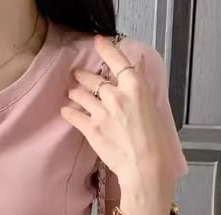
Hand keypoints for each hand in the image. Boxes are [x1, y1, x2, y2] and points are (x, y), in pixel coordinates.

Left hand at [60, 34, 175, 198]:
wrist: (144, 164)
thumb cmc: (155, 139)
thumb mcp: (153, 107)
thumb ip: (140, 89)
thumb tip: (136, 73)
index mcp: (135, 86)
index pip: (117, 59)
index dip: (106, 49)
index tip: (97, 43)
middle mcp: (115, 95)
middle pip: (94, 79)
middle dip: (84, 76)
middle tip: (78, 75)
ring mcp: (101, 111)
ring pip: (81, 94)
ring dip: (75, 92)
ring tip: (72, 93)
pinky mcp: (90, 128)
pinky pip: (73, 115)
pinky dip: (68, 112)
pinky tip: (66, 111)